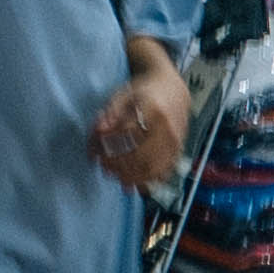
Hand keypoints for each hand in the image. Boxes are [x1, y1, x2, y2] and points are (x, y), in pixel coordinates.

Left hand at [88, 60, 190, 197]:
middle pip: (140, 155)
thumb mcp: (122, 95)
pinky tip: (132, 183)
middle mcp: (168, 128)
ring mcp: (176, 142)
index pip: (127, 135)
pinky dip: (147, 181)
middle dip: (118, 165)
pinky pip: (163, 172)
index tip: (96, 153)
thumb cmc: (143, 92)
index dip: (109, 147)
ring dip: (130, 177)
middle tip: (103, 167)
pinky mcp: (178, 151)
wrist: (172, 90)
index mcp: (153, 110)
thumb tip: (99, 131)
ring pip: (152, 168)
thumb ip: (110, 114)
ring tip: (115, 176)